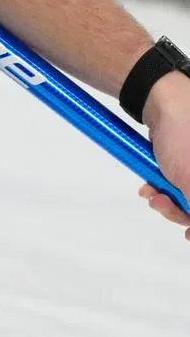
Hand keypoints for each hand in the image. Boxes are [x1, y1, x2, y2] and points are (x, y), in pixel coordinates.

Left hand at [138, 71, 189, 235]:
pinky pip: (179, 184)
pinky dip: (164, 189)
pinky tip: (150, 188)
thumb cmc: (184, 137)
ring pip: (189, 198)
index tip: (188, 235)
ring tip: (153, 195)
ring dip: (169, 202)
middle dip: (181, 213)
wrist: (162, 101)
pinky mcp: (187, 162)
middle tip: (162, 206)